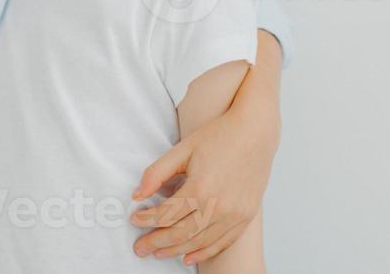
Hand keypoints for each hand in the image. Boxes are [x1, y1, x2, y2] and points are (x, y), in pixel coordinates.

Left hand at [129, 102, 278, 265]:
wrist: (255, 131)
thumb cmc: (220, 136)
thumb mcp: (183, 149)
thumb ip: (156, 173)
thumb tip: (137, 195)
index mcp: (200, 188)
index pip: (166, 214)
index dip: (146, 219)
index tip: (134, 220)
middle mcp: (218, 206)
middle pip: (180, 234)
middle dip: (156, 242)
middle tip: (139, 248)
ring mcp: (235, 214)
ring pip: (199, 242)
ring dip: (175, 250)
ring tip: (158, 253)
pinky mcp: (246, 216)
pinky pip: (222, 243)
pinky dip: (204, 252)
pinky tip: (188, 257)